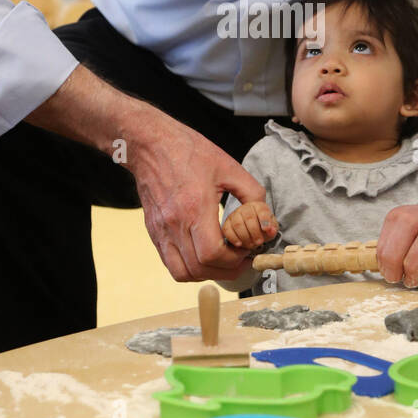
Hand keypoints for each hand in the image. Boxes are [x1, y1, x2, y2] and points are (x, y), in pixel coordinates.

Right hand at [126, 108, 267, 282]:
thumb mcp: (229, 167)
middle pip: (200, 268)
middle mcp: (174, 223)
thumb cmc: (189, 152)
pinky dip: (188, 268)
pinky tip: (202, 255)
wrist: (151, 145)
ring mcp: (161, 230)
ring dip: (206, 273)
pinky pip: (170, 263)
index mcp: (195, 207)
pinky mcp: (154, 231)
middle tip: (240, 261)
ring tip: (221, 261)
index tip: (245, 252)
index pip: (213, 253)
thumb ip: (252, 193)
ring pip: (182, 272)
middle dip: (225, 271)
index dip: (233, 260)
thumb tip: (266, 220)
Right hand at [222, 201, 278, 252]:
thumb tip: (271, 230)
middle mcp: (245, 208)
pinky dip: (233, 238)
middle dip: (255, 232)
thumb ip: (272, 229)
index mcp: (259, 206)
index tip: (266, 229)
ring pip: (238, 224)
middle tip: (259, 242)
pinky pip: (227, 230)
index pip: (262, 210)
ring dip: (245, 237)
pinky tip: (240, 244)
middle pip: (249, 218)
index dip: (264, 220)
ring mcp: (234, 215)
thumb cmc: (262, 228)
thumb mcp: (271, 228)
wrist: (251, 230)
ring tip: (251, 245)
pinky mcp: (227, 223)